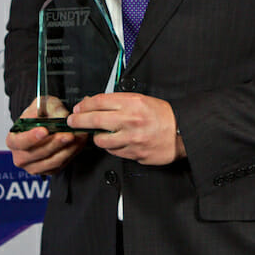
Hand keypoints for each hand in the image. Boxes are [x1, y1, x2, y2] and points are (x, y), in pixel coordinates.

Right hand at [6, 97, 87, 175]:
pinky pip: (61, 165)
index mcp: (13, 140)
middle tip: (67, 134)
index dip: (31, 137)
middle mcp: (21, 157)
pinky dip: (71, 153)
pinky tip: (78, 143)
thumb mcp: (43, 104)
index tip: (44, 130)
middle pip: (38, 153)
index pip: (20, 142)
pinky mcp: (48, 171)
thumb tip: (59, 116)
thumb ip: (50, 108)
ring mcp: (34, 166)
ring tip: (77, 137)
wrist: (46, 123)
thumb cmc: (41, 114)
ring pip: (52, 161)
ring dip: (67, 149)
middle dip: (55, 143)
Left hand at [67, 93, 185, 165]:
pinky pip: (114, 152)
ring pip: (101, 140)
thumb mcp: (141, 100)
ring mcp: (132, 139)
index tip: (78, 108)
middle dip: (79, 121)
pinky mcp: (134, 154)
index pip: (100, 102)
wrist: (182, 132)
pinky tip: (116, 142)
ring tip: (100, 134)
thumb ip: (118, 102)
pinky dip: (112, 147)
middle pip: (94, 120)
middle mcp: (130, 120)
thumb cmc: (163, 115)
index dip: (84, 105)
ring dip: (97, 137)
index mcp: (132, 103)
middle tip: (73, 122)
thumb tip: (94, 104)